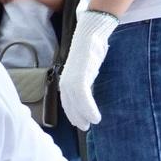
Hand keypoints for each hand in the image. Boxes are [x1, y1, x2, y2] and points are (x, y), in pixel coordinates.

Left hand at [58, 9, 117, 131]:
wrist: (91, 33)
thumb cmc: (90, 50)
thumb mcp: (86, 69)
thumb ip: (84, 80)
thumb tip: (87, 93)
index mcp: (66, 79)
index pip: (66, 100)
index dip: (72, 112)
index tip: (79, 122)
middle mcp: (65, 79)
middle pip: (68, 103)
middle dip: (76, 117)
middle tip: (84, 127)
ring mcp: (71, 77)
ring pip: (75, 102)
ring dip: (83, 115)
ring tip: (91, 123)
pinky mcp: (79, 75)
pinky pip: (82, 96)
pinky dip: (88, 108)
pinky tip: (94, 116)